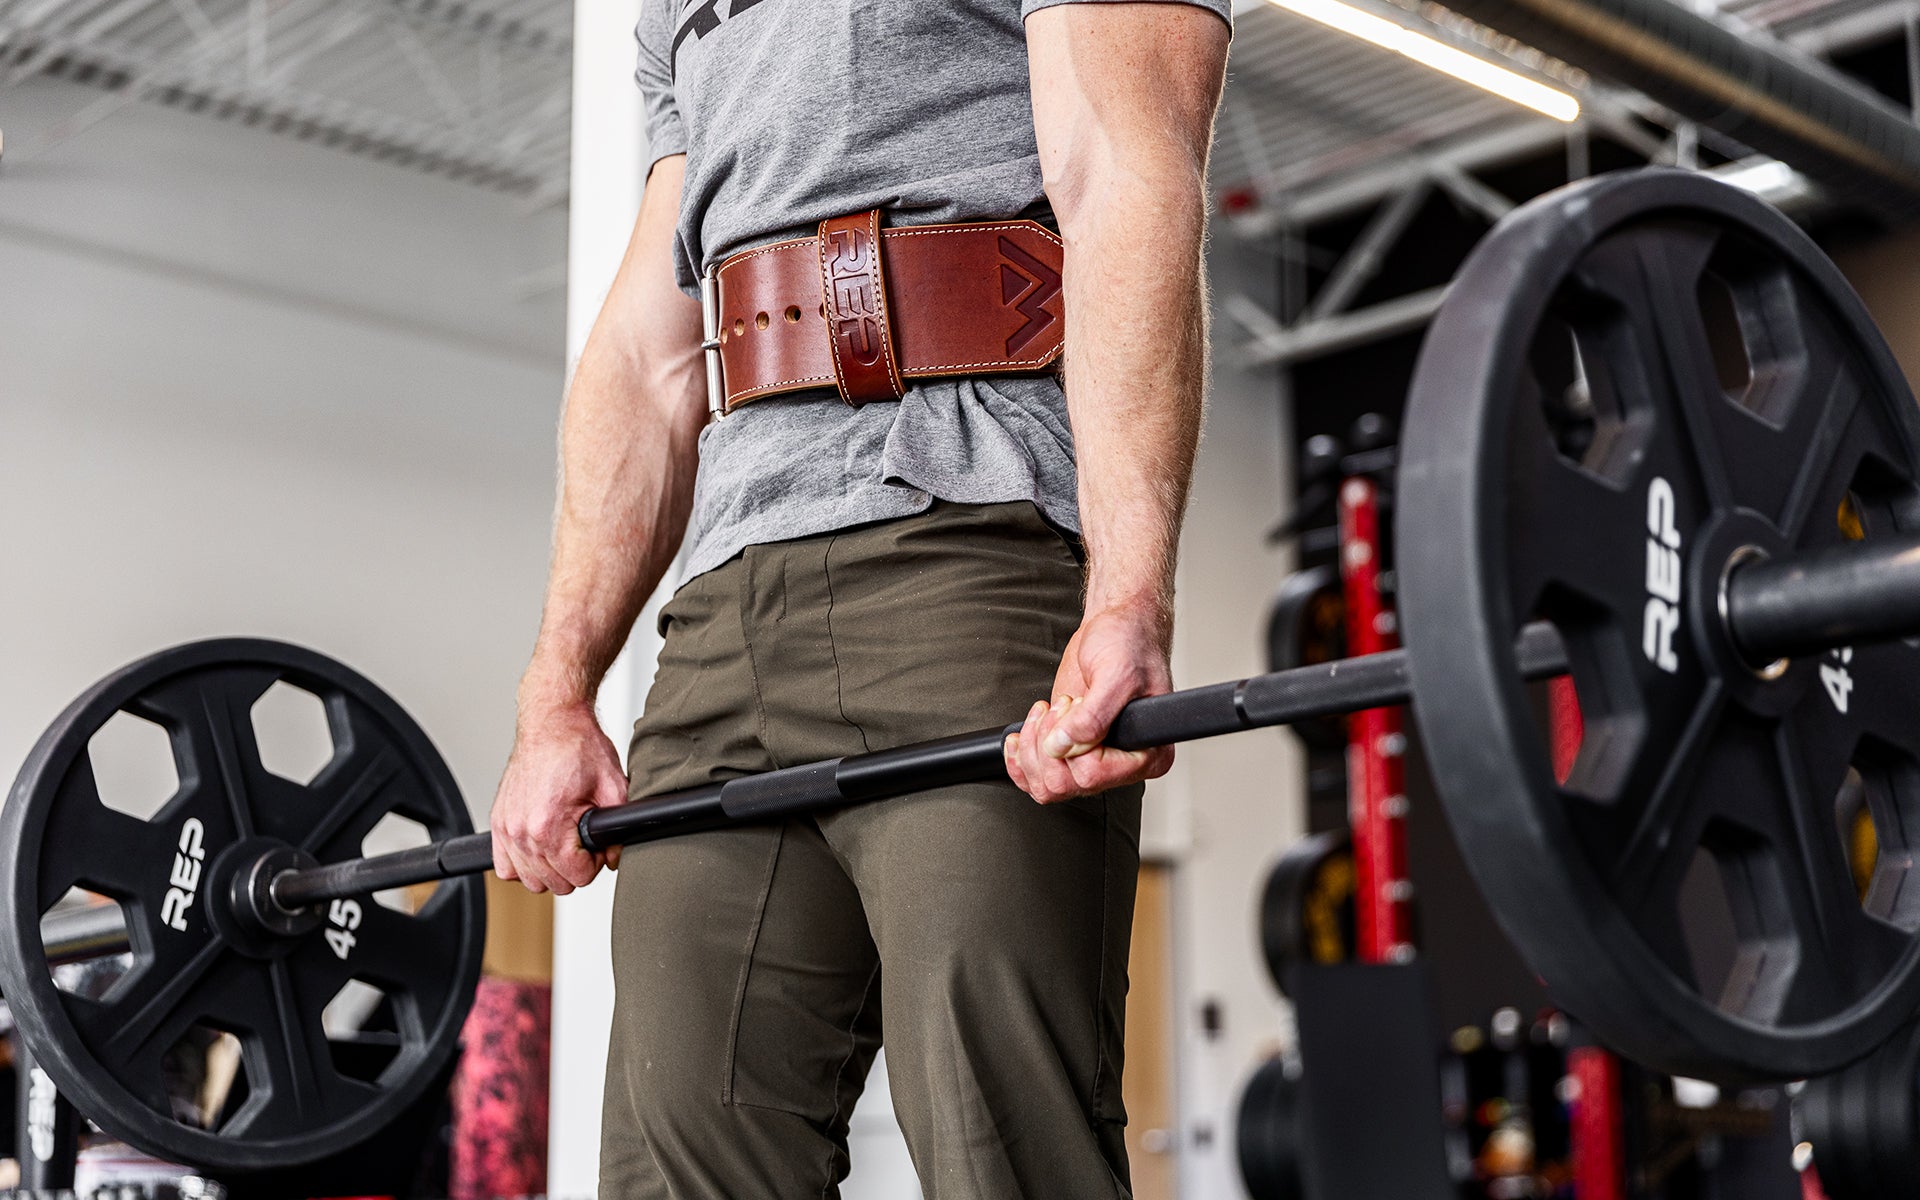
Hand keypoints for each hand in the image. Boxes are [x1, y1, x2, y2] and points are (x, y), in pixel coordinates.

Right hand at [491, 701, 628, 893]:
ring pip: (530, 880)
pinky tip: (542, 846)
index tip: (598, 845)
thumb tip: (615, 857)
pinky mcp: (498, 823)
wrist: (553, 722)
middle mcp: (521, 830)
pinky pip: (506, 867)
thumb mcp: (614, 787)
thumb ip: (617, 830)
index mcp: (548, 825)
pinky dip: (524, 863)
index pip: (577, 877)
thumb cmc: (578, 747)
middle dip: (576, 866)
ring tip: (566, 841)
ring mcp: (506, 828)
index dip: (596, 863)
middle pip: (554, 884)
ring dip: (551, 868)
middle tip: (585, 840)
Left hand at [1004, 604, 1174, 803]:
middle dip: (1048, 743)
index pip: (1094, 774)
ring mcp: (1097, 760)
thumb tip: (1062, 747)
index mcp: (1149, 754)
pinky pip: (1039, 778)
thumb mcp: (1116, 674)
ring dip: (1034, 748)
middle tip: (1062, 705)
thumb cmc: (1130, 643)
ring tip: (1047, 711)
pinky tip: (1023, 733)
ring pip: (1048, 787)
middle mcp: (1124, 764)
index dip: (1071, 744)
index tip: (1074, 707)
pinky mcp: (1074, 752)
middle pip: (1066, 785)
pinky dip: (1021, 760)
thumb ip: (1093, 716)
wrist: (1117, 627)